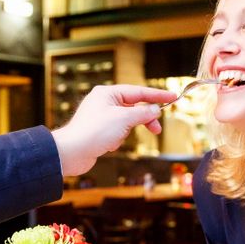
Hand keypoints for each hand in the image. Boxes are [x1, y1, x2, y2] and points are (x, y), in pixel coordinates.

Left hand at [52, 85, 175, 175]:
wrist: (71, 152)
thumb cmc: (94, 132)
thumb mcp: (124, 119)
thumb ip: (143, 113)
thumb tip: (155, 110)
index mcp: (108, 93)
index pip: (138, 91)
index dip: (157, 95)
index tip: (173, 97)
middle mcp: (103, 101)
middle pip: (133, 106)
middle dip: (144, 118)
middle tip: (157, 128)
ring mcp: (101, 116)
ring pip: (126, 120)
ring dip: (127, 131)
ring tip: (118, 138)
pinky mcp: (98, 130)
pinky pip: (117, 132)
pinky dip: (118, 138)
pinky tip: (109, 145)